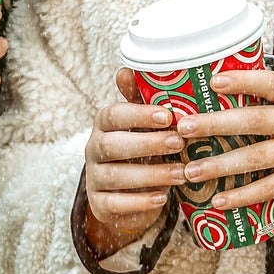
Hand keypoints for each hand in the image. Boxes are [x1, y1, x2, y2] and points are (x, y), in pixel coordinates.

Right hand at [83, 68, 185, 257]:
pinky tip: (162, 198)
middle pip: (112, 145)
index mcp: (104, 124)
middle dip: (147, 144)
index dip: (139, 114)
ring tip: (180, 173)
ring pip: (115, 176)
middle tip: (179, 143)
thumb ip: (139, 100)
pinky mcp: (99, 204)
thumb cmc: (142, 149)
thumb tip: (126, 69)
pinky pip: (114, 204)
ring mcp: (94, 178)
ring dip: (150, 174)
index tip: (169, 115)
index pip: (114, 114)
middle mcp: (93, 149)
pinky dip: (139, 202)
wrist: (128, 193)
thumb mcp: (143, 125)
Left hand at [175, 66, 273, 224]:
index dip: (243, 81)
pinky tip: (218, 199)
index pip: (271, 83)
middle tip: (183, 128)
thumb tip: (208, 93)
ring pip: (257, 157)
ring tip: (190, 171)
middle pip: (255, 120)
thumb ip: (264, 104)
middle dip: (215, 124)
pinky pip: (269, 187)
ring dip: (220, 164)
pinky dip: (241, 195)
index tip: (213, 82)